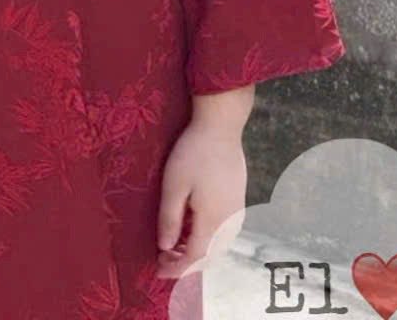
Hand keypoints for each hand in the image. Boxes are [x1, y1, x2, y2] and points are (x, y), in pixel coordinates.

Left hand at [155, 120, 247, 278]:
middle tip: (163, 259)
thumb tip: (164, 248)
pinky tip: (193, 226)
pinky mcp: (238, 199)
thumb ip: (170, 219)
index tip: (157, 270)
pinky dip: (207, 238)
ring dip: (197, 251)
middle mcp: (230, 221)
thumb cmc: (194, 153)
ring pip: (218, 245)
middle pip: (210, 256)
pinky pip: (224, 231)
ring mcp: (237, 210)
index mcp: (213, 221)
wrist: (222, 125)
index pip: (195, 258)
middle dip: (186, 263)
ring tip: (174, 244)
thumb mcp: (174, 185)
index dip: (176, 269)